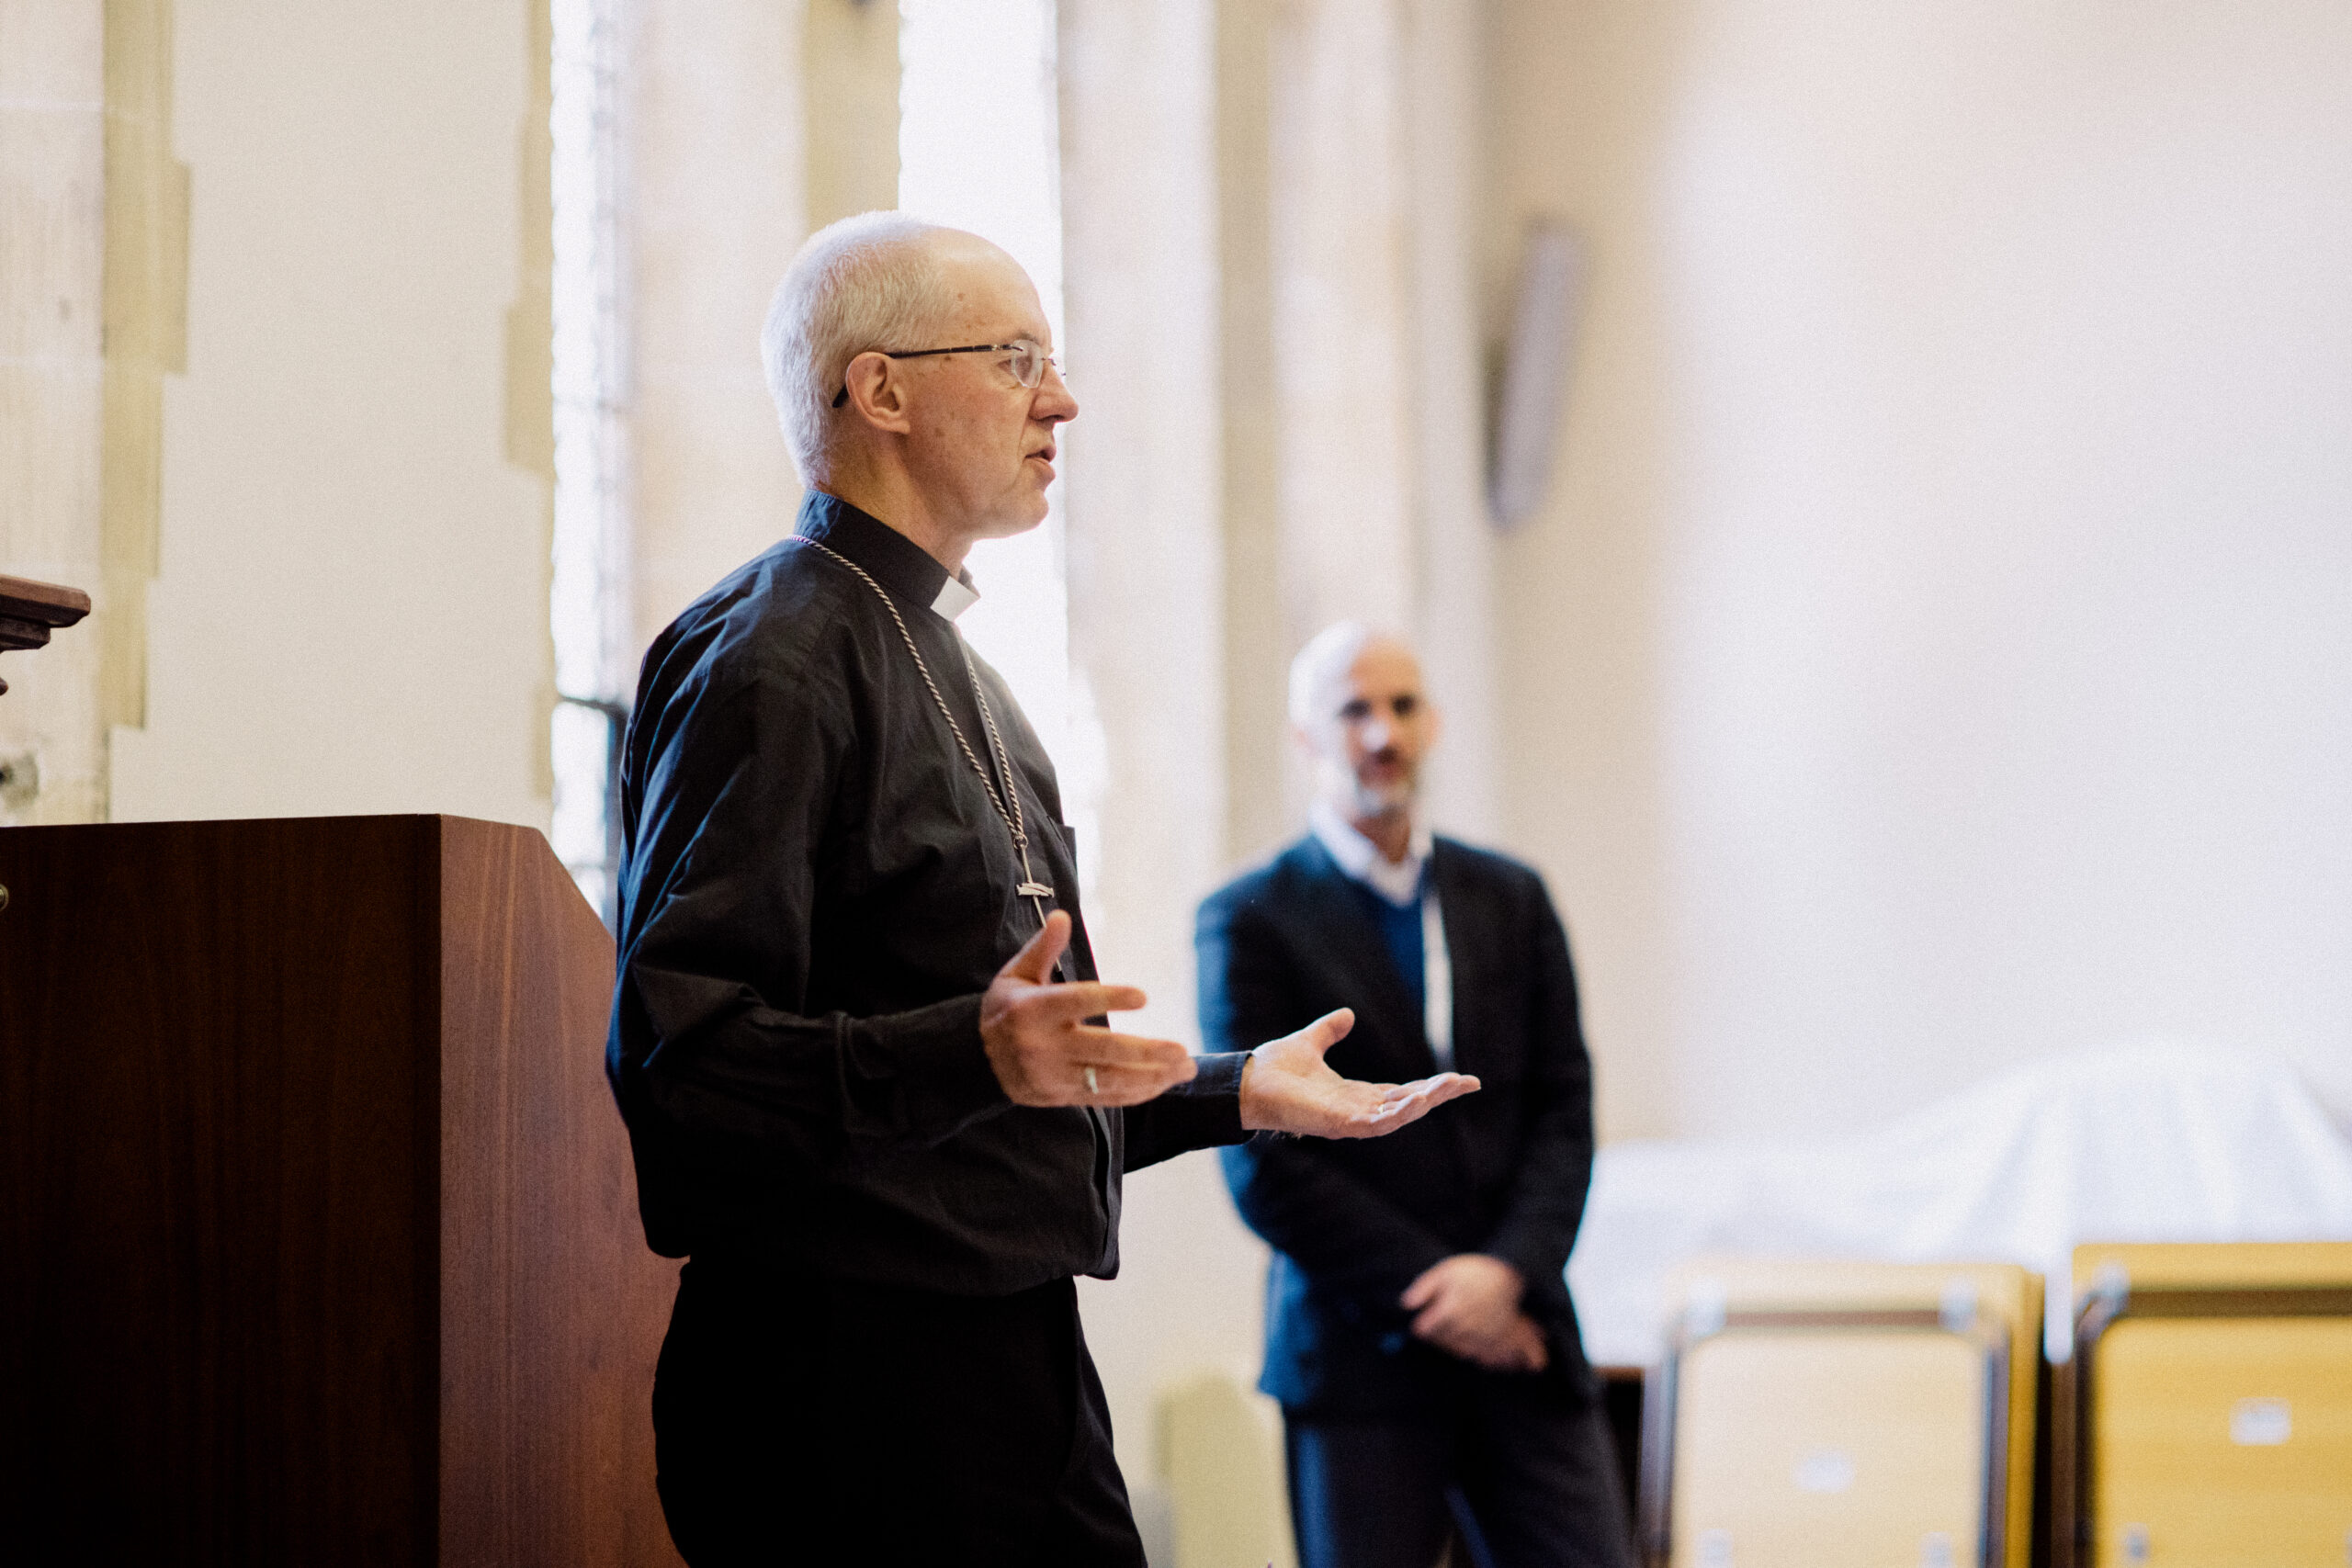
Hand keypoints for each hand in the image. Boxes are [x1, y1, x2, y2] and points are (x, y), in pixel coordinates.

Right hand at [980, 912, 1194, 1106]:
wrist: (974, 1060)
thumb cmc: (1006, 1008)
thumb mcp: (1016, 974)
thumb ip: (1043, 948)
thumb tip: (1064, 915)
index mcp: (1032, 1010)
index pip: (1076, 1002)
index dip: (1110, 999)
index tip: (1144, 996)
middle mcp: (1042, 1046)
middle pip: (1101, 1051)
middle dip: (1145, 1053)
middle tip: (1181, 1050)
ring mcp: (1052, 1077)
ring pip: (1108, 1080)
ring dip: (1152, 1077)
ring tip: (1186, 1067)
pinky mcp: (1059, 1097)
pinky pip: (1103, 1098)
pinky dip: (1136, 1093)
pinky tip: (1163, 1082)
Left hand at [1237, 1009, 1479, 1136]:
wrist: (1245, 1082)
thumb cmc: (1273, 1070)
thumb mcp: (1309, 1042)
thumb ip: (1328, 1031)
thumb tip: (1346, 1015)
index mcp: (1353, 1095)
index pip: (1400, 1092)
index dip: (1429, 1087)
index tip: (1458, 1079)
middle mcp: (1355, 1111)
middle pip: (1407, 1105)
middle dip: (1438, 1095)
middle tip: (1468, 1082)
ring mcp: (1348, 1121)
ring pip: (1398, 1115)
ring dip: (1426, 1101)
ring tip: (1451, 1086)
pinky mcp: (1337, 1124)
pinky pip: (1376, 1123)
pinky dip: (1398, 1113)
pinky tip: (1418, 1099)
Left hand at [1401, 1255, 1548, 1372]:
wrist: (1506, 1273)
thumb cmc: (1473, 1271)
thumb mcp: (1444, 1271)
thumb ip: (1422, 1288)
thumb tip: (1406, 1304)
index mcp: (1450, 1311)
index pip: (1425, 1331)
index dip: (1421, 1326)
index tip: (1422, 1322)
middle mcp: (1466, 1327)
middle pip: (1442, 1343)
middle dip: (1436, 1336)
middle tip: (1438, 1326)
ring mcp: (1481, 1336)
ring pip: (1460, 1351)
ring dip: (1452, 1345)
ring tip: (1454, 1332)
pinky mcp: (1496, 1340)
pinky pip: (1481, 1356)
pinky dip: (1473, 1353)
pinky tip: (1470, 1344)